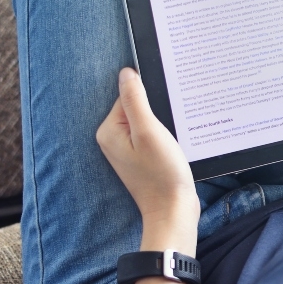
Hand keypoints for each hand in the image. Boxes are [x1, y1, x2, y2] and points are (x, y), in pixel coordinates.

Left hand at [97, 68, 198, 251]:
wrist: (173, 211)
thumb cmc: (161, 173)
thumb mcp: (149, 131)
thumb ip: (135, 99)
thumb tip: (127, 72)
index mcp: (109, 131)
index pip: (128, 96)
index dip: (150, 100)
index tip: (165, 114)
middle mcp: (113, 140)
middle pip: (137, 108)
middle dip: (157, 113)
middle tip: (169, 130)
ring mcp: (127, 150)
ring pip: (147, 122)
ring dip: (163, 125)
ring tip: (172, 141)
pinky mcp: (142, 158)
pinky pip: (151, 136)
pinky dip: (164, 137)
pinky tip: (173, 148)